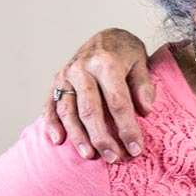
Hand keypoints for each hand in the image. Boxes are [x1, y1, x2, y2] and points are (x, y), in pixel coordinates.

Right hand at [43, 28, 153, 161]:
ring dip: (77, 136)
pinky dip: (51, 123)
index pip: (118, 102)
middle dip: (101, 137)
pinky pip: (50, 105)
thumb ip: (143, 85)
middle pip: (90, 109)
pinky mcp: (56, 81)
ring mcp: (66, 75)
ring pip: (68, 110)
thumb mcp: (141, 62)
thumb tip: (145, 110)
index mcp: (106, 63)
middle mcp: (82, 69)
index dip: (127, 128)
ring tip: (89, 155)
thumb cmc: (125, 53)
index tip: (136, 149)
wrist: (105, 36)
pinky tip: (57, 141)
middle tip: (112, 158)